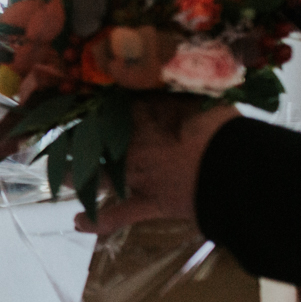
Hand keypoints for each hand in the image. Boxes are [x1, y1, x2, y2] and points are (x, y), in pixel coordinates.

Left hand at [74, 97, 239, 235]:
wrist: (240, 172)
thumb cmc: (225, 132)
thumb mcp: (204, 102)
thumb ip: (181, 94)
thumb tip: (166, 79)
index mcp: (147, 118)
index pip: (114, 110)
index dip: (98, 108)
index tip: (85, 104)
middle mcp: (134, 147)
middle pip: (95, 142)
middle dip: (77, 139)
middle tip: (64, 137)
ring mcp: (138, 178)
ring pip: (96, 175)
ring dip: (74, 175)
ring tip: (60, 174)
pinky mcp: (148, 205)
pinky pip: (116, 216)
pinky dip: (96, 222)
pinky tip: (77, 222)